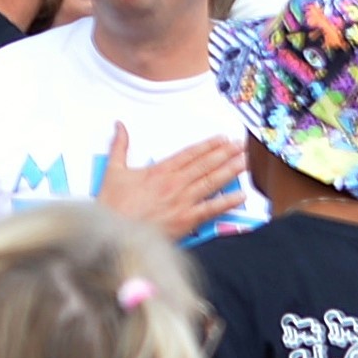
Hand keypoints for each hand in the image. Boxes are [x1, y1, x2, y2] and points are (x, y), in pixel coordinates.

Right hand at [91, 126, 243, 237]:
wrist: (115, 231)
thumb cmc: (113, 204)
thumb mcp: (113, 170)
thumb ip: (119, 146)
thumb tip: (120, 126)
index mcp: (159, 171)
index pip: (189, 154)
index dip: (208, 145)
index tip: (222, 139)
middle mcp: (175, 184)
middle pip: (205, 165)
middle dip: (225, 154)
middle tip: (240, 145)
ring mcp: (183, 202)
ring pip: (211, 182)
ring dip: (230, 171)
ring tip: (244, 162)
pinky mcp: (187, 220)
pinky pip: (212, 209)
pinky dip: (228, 202)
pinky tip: (241, 196)